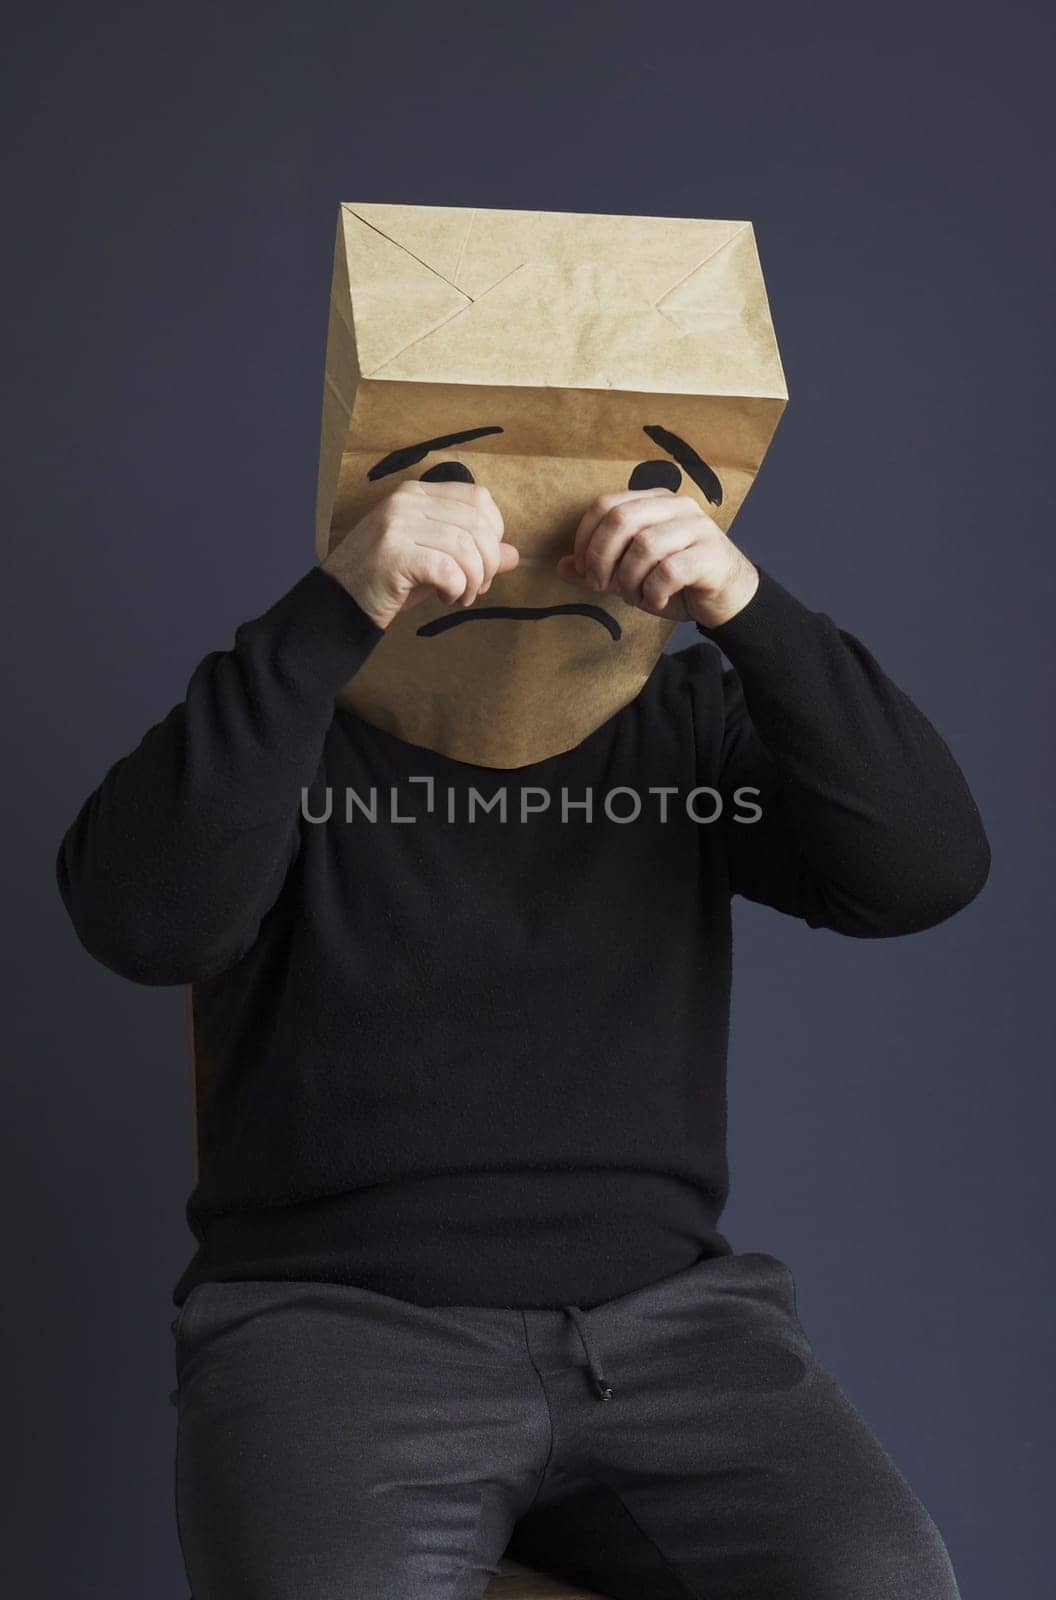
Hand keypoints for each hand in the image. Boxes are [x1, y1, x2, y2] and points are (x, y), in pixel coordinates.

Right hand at [323, 481, 518, 629]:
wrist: (337, 603)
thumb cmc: (387, 581)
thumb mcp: (434, 560)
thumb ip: (473, 553)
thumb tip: (514, 555)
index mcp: (416, 493)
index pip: (478, 498)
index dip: (494, 532)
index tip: (485, 563)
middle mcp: (406, 501)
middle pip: (477, 523)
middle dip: (489, 562)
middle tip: (478, 587)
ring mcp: (397, 525)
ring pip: (466, 546)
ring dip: (474, 579)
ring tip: (461, 595)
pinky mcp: (392, 554)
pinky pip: (447, 569)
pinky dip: (457, 588)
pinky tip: (446, 598)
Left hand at [555, 488, 758, 627]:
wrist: (728, 599)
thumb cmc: (677, 583)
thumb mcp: (630, 575)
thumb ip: (598, 568)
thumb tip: (561, 566)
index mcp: (653, 501)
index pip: (605, 505)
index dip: (585, 539)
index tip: (584, 570)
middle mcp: (676, 506)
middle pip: (621, 518)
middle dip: (601, 557)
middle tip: (602, 585)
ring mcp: (697, 527)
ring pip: (645, 545)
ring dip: (629, 579)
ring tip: (634, 595)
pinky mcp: (711, 554)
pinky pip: (669, 570)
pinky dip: (654, 592)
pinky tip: (656, 600)